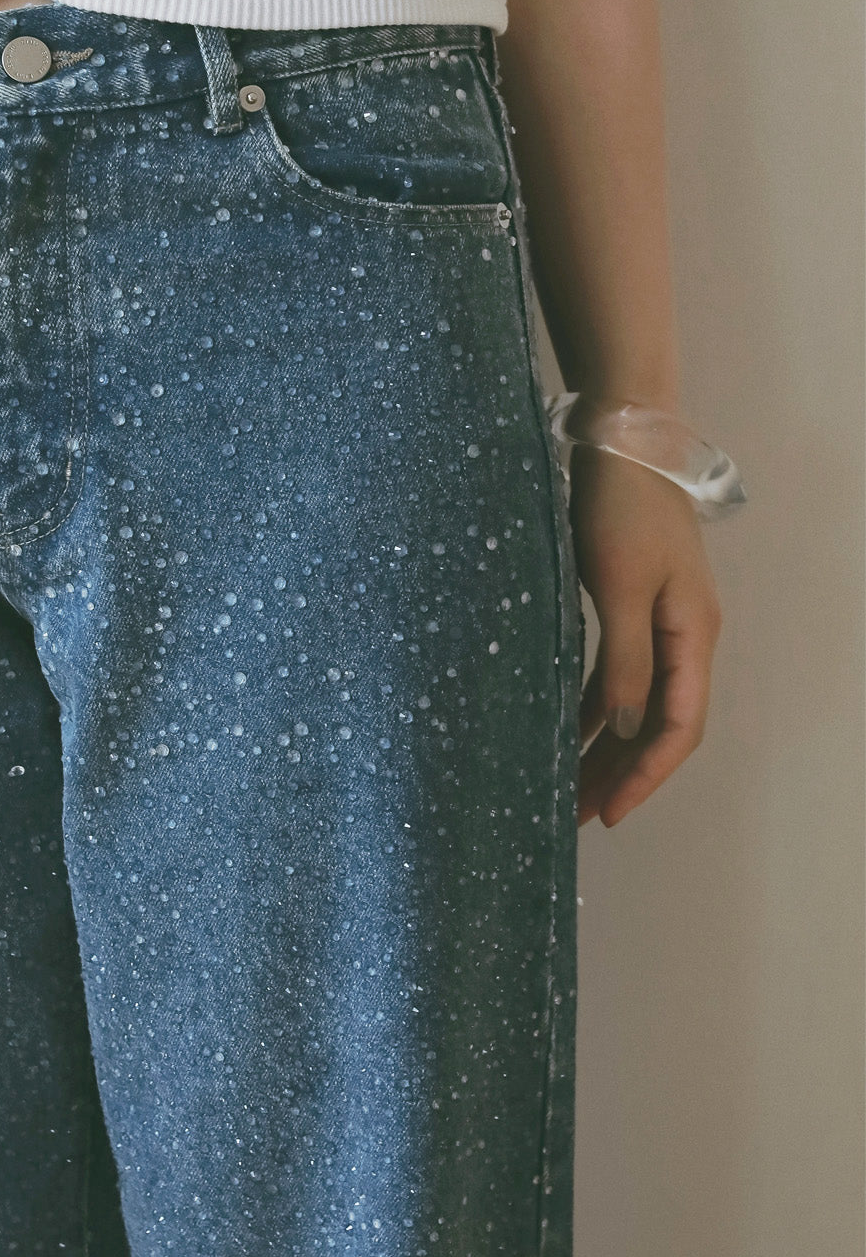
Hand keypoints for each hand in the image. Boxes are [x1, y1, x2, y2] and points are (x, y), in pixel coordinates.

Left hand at [568, 442, 722, 826]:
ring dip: (604, 748)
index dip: (646, 774)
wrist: (624, 439)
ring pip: (635, 704)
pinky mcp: (631, 606)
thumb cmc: (622, 508)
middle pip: (658, 724)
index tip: (609, 813)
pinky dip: (592, 709)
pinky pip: (616, 675)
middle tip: (577, 817)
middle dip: (621, 773)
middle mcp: (684, 636)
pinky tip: (563, 733)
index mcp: (693, 635)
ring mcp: (659, 621)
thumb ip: (624, 659)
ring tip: (567, 789)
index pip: (678, 727)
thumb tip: (620, 728)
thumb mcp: (619, 587)